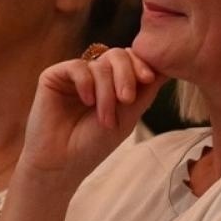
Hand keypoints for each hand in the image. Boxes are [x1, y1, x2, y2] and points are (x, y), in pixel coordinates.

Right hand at [19, 47, 167, 187]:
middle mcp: (94, 75)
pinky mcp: (53, 77)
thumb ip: (144, 93)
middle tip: (127, 99)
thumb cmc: (94, 145)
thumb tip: (167, 69)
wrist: (62, 164)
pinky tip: (87, 102)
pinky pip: (77, 67)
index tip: (149, 79)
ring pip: (100, 64)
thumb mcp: (127, 118)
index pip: (131, 60)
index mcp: (112, 83)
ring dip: (107, 92)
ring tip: (105, 119)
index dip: (142, 64)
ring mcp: (74, 75)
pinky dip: (86, 83)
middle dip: (127, 75)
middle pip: (117, 55)